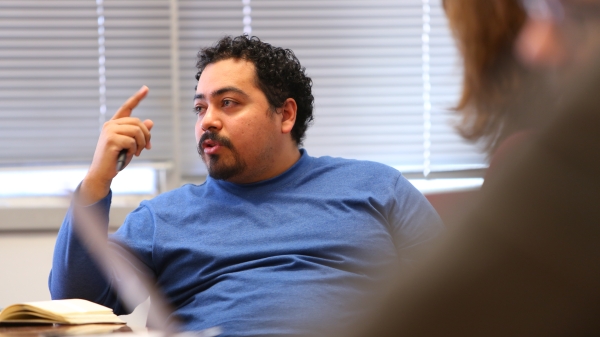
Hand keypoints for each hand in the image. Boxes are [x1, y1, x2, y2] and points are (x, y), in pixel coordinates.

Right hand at [79, 86, 153, 203]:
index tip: (146, 88)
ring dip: (142, 144)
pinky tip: (128, 156)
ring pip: (137, 131)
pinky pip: (132, 141)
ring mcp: (110, 131)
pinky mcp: (111, 139)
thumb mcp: (131, 145)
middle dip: (146, 136)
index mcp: (115, 124)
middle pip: (139, 123)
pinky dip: (134, 150)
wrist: (103, 173)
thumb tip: (150, 121)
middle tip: (146, 148)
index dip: (137, 98)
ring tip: (136, 153)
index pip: (127, 107)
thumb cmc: (117, 159)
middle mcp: (111, 124)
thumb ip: (139, 134)